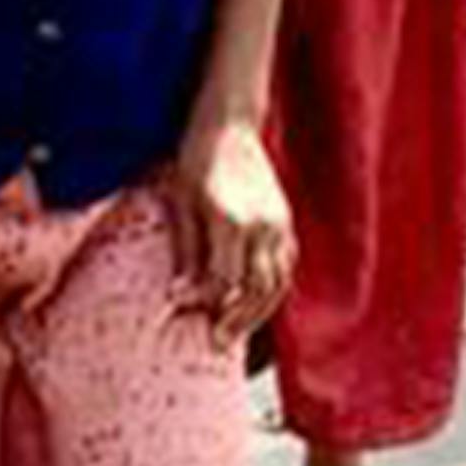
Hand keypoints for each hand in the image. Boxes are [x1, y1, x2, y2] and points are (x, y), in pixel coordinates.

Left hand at [170, 113, 295, 339]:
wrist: (230, 122)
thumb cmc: (197, 157)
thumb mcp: (180, 202)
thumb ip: (185, 252)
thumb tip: (179, 295)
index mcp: (232, 221)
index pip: (223, 281)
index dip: (205, 304)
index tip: (184, 316)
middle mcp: (263, 227)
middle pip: (256, 289)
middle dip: (236, 320)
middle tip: (216, 343)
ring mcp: (280, 225)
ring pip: (278, 284)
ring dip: (258, 312)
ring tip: (235, 330)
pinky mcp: (286, 222)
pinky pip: (287, 267)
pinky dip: (273, 291)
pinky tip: (255, 302)